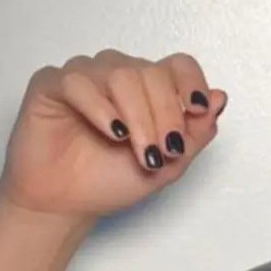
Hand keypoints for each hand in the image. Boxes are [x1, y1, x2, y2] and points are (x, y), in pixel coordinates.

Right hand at [0, 49, 226, 222]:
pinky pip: (78, 81)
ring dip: (136, 114)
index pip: (179, 65)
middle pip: (152, 72)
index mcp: (150, 87)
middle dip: (164, 114)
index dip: (192, 83)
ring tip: (135, 146)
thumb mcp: (170, 164)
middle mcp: (120, 74)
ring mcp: (86, 76)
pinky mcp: (51, 85)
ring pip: (120, 73)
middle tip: (163, 150)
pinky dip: (99, 106)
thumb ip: (197, 132)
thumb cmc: (111, 181)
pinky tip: (112, 131)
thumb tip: (220, 97)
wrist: (66, 206)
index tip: (197, 110)